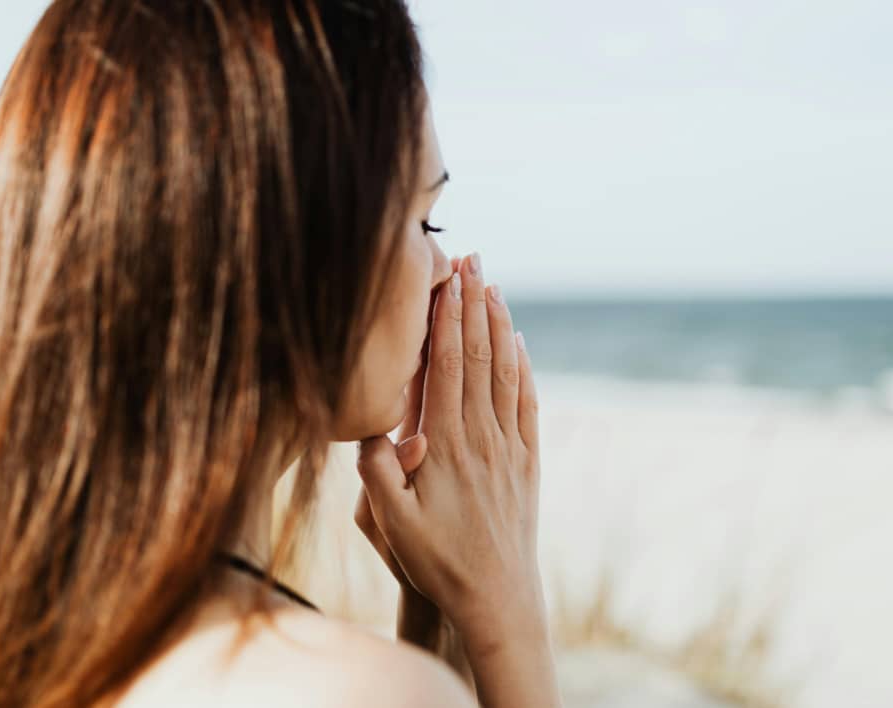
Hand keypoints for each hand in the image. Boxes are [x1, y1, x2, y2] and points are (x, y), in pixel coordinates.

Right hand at [356, 252, 541, 635]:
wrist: (497, 599)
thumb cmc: (436, 563)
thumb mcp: (391, 524)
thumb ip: (375, 473)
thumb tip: (366, 426)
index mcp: (445, 446)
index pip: (448, 367)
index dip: (447, 319)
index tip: (446, 279)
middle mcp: (482, 439)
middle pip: (480, 357)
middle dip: (475, 304)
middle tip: (472, 259)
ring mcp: (509, 449)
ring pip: (505, 373)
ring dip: (500, 325)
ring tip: (493, 285)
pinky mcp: (527, 464)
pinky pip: (527, 404)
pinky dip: (523, 368)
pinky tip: (520, 344)